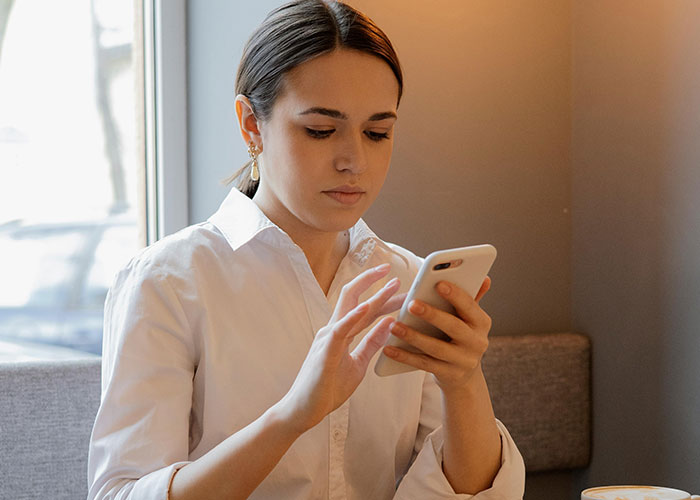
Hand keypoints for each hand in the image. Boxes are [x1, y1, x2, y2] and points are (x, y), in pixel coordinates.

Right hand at [278, 263, 404, 433]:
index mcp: (340, 333)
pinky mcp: (325, 352)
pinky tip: (367, 307)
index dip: (380, 295)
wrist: (304, 410)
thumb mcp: (358, 364)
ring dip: (372, 295)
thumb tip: (389, 323)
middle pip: (352, 297)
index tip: (399, 286)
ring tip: (391, 285)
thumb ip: (371, 343)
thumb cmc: (328, 388)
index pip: (362, 307)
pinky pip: (340, 330)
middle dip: (372, 281)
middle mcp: (332, 330)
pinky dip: (353, 316)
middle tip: (394, 273)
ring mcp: (327, 339)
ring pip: (349, 308)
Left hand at [382, 277, 491, 393]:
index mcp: (482, 323)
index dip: (455, 295)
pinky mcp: (448, 375)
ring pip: (435, 348)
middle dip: (432, 315)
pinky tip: (389, 349)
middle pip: (453, 327)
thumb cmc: (461, 336)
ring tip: (394, 326)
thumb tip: (485, 277)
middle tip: (411, 304)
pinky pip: (423, 364)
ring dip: (413, 336)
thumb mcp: (469, 319)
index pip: (470, 306)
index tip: (438, 283)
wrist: (464, 376)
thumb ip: (471, 298)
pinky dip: (405, 357)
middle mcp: (477, 343)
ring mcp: (463, 361)